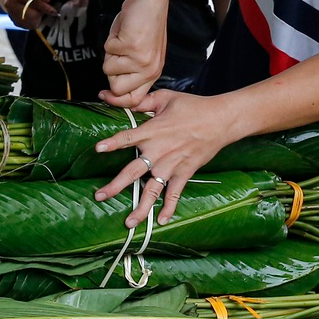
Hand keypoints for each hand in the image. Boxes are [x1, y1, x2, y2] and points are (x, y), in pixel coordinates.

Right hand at [1, 0, 54, 29]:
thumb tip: (47, 0)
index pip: (33, 2)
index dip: (45, 7)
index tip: (54, 12)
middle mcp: (11, 5)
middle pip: (32, 15)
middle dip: (41, 13)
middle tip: (43, 8)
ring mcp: (12, 15)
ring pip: (32, 23)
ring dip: (38, 18)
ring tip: (37, 10)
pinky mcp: (15, 23)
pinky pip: (30, 26)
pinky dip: (35, 22)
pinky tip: (33, 15)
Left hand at [92, 90, 241, 226]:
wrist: (220, 120)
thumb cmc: (192, 106)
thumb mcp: (165, 98)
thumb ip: (140, 101)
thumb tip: (113, 96)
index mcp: (152, 131)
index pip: (127, 138)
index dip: (112, 143)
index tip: (98, 149)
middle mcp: (159, 152)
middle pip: (133, 172)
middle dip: (115, 186)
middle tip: (99, 196)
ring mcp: (172, 165)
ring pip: (152, 190)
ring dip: (140, 208)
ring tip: (128, 222)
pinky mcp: (185, 173)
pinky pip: (175, 194)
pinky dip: (170, 208)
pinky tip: (161, 221)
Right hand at [100, 0, 167, 108]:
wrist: (149, 1)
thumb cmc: (141, 25)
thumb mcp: (140, 55)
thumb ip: (129, 72)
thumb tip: (109, 90)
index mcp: (152, 73)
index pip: (134, 100)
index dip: (116, 100)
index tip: (103, 94)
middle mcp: (149, 70)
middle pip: (116, 88)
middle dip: (111, 70)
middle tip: (120, 53)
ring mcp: (141, 59)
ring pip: (108, 68)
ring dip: (110, 52)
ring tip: (124, 39)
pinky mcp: (132, 46)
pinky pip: (108, 50)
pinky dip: (111, 39)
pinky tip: (124, 31)